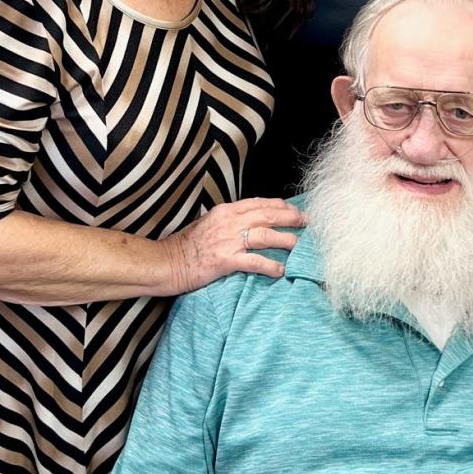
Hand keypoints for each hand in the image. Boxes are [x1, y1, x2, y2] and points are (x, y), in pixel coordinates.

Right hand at [165, 197, 303, 293]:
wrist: (166, 262)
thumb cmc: (185, 246)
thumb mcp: (208, 224)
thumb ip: (228, 221)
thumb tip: (248, 222)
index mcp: (225, 211)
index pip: (259, 203)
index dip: (280, 205)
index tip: (293, 209)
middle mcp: (229, 222)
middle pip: (267, 215)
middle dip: (290, 218)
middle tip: (306, 222)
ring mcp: (228, 240)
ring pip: (265, 235)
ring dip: (286, 240)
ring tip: (300, 245)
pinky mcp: (225, 260)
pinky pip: (254, 261)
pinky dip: (270, 266)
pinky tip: (281, 270)